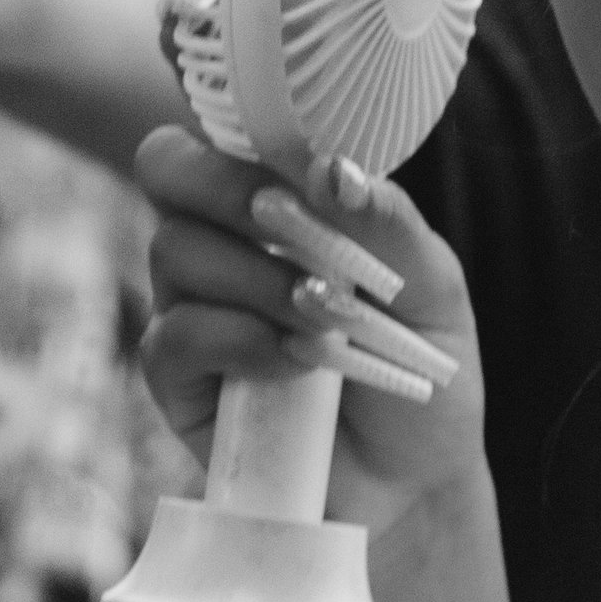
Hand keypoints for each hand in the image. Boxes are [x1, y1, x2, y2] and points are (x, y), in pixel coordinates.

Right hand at [135, 127, 489, 543]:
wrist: (416, 480)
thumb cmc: (423, 368)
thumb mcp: (432, 287)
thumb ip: (386, 222)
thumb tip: (331, 168)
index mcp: (284, 202)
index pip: (223, 129)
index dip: (235, 120)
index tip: (292, 153)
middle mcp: (227, 242)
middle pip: (168, 168)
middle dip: (229, 187)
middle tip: (285, 222)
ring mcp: (194, 306)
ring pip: (174, 250)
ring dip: (260, 278)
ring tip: (328, 318)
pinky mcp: (178, 380)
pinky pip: (173, 334)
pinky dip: (241, 341)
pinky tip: (295, 363)